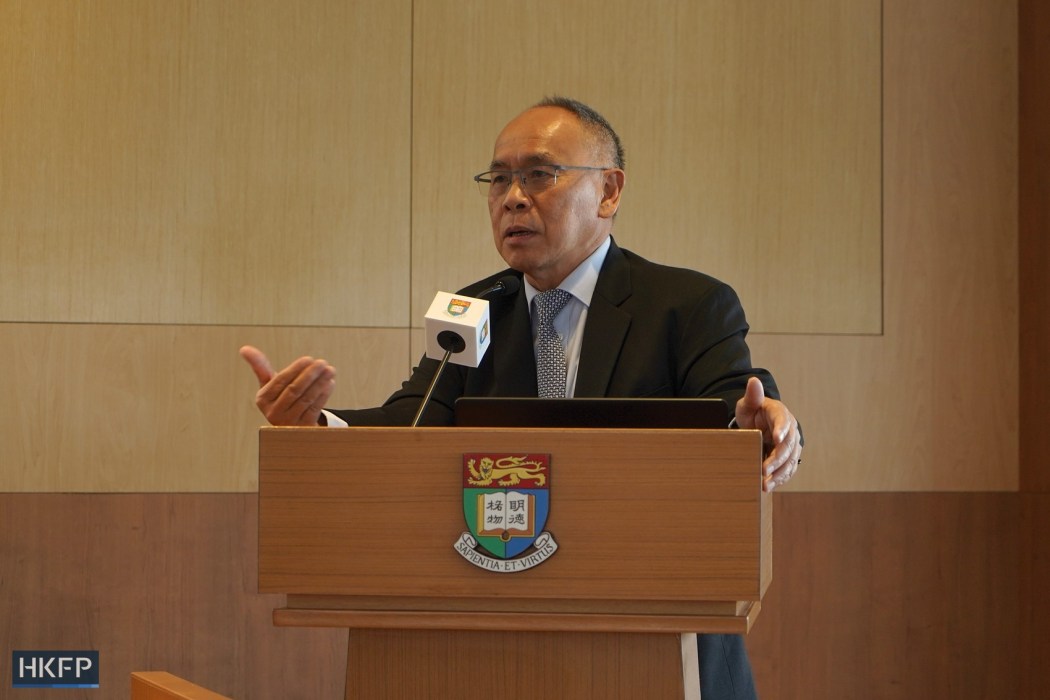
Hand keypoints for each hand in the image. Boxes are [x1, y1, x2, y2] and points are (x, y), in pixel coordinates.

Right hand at [239, 345, 335, 425]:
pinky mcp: (303, 428)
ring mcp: (289, 422)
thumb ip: (260, 366)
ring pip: (307, 399)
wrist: (290, 426)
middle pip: (294, 390)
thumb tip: (244, 349)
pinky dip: (324, 395)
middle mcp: (274, 412)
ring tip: (330, 370)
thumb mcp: (269, 384)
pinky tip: (330, 383)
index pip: (280, 381)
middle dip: (310, 375)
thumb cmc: (280, 399)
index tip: (309, 359)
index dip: (295, 369)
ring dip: (320, 383)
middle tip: (322, 363)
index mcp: (263, 399)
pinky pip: (315, 409)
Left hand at [734, 377, 801, 491]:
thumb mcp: (748, 403)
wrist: (758, 423)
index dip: (781, 429)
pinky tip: (770, 486)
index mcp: (780, 413)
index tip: (776, 438)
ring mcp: (792, 445)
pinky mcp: (790, 457)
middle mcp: (790, 430)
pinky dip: (780, 478)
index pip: (783, 420)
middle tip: (764, 469)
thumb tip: (753, 381)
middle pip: (787, 445)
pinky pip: (788, 469)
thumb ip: (752, 395)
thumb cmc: (753, 411)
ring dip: (778, 473)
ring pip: (789, 460)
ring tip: (765, 483)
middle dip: (776, 458)